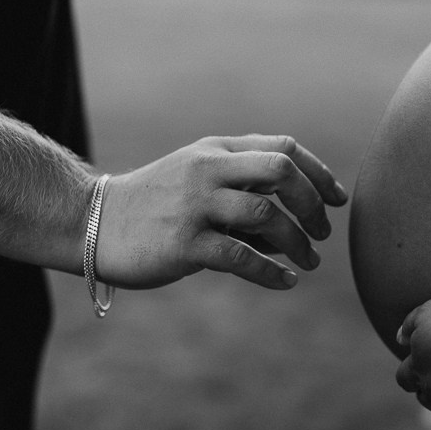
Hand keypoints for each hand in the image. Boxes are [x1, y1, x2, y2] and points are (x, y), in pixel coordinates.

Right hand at [96, 134, 346, 289]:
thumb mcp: (198, 178)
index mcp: (217, 150)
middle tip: (322, 232)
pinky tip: (286, 281)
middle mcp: (208, 170)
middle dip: (312, 204)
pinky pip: (241, 257)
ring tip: (309, 262)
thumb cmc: (155, 204)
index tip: (338, 198)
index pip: (284, 148)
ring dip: (297, 242)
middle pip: (281, 172)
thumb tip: (297, 220)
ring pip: (265, 215)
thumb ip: (243, 185)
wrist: (92, 222)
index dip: (319, 173)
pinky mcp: (184, 243)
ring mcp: (195, 204)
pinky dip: (271, 271)